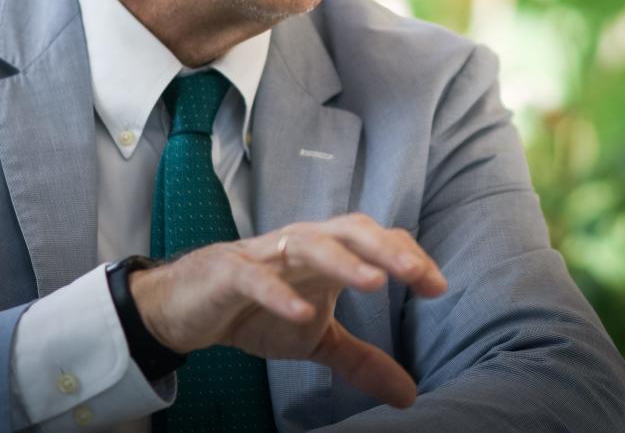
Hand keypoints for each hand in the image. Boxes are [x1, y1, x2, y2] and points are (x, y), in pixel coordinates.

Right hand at [129, 212, 446, 408]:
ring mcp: (263, 256)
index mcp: (324, 253)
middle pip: (346, 229)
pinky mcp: (228, 274)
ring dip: (342, 260)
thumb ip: (361, 358)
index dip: (405, 255)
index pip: (371, 240)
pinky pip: (255, 278)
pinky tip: (303, 313)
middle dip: (384, 248)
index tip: (437, 287)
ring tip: (374, 282)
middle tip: (418, 275)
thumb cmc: (256, 311)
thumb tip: (410, 395)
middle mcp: (298, 245)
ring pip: (306, 243)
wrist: (187, 307)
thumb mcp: (316, 339)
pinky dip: (278, 293)